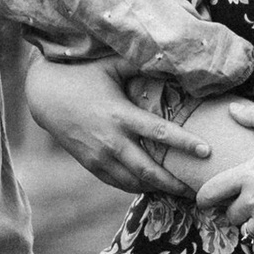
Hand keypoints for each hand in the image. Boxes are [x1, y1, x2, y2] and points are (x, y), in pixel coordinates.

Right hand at [23, 54, 210, 195]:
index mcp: (120, 115)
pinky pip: (119, 183)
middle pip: (149, 170)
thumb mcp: (110, 66)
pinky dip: (139, 187)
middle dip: (175, 183)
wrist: (45, 97)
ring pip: (135, 182)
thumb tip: (172, 59)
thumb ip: (140, 65)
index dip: (184, 143)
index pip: (159, 133)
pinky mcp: (92, 165)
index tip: (207, 152)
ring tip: (182, 193)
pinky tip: (156, 188)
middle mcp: (111, 141)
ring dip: (159, 190)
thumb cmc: (82, 76)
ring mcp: (100, 157)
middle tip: (199, 190)